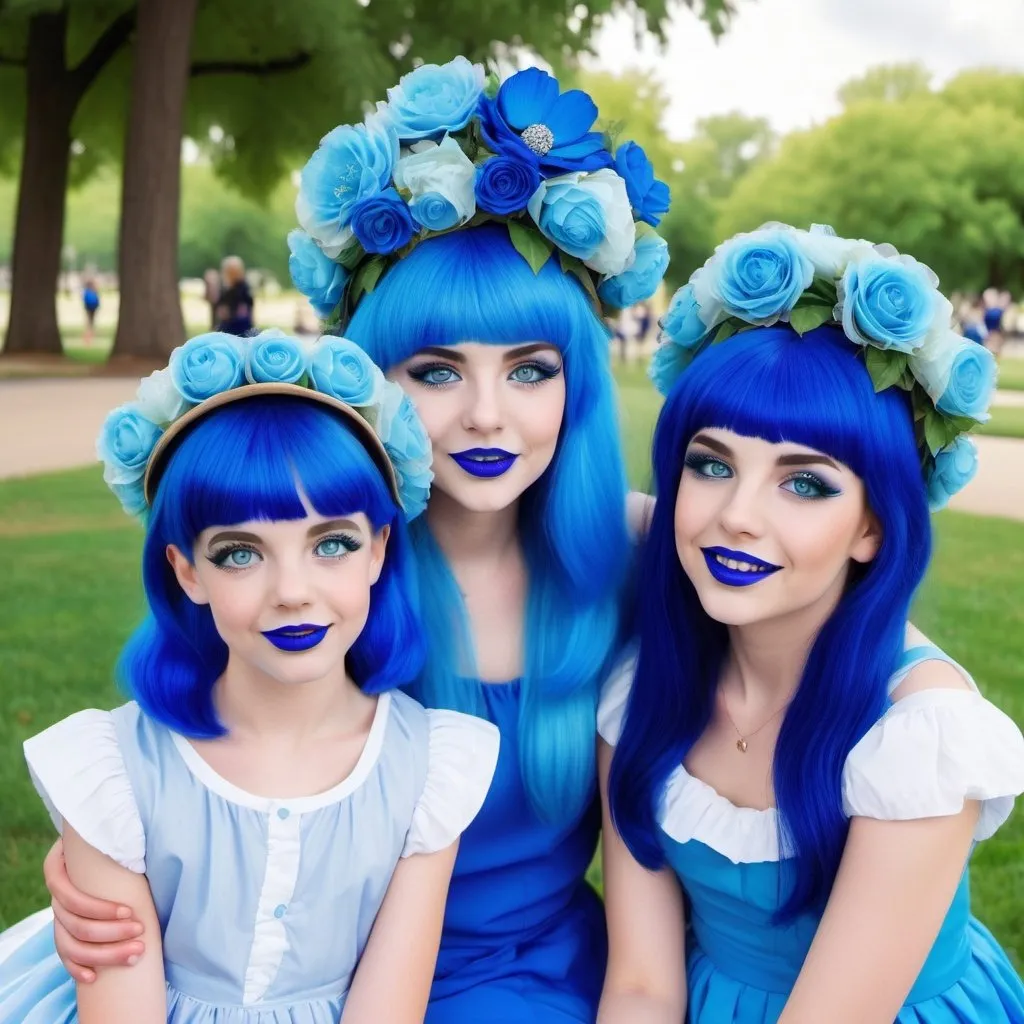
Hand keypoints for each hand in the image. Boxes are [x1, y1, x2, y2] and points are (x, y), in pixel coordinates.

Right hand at [44, 839, 144, 981]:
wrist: (101, 842)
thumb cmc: (113, 837)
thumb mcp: (112, 834)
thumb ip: (120, 840)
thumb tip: (156, 843)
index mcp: (58, 866)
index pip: (70, 895)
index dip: (98, 908)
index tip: (130, 911)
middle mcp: (55, 894)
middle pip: (75, 923)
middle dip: (110, 933)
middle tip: (141, 933)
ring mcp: (57, 914)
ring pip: (71, 944)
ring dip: (103, 953)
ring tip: (133, 954)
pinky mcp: (64, 930)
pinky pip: (64, 954)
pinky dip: (77, 967)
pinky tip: (94, 976)